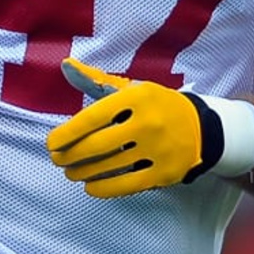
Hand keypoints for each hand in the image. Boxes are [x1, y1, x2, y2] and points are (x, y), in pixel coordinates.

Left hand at [46, 57, 215, 197]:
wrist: (202, 128)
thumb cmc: (156, 106)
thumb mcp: (131, 89)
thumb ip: (95, 81)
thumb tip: (64, 65)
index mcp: (137, 97)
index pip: (91, 117)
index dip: (66, 133)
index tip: (51, 143)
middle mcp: (147, 122)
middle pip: (96, 145)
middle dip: (69, 156)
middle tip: (58, 160)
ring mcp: (157, 149)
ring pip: (107, 167)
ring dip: (82, 173)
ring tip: (72, 172)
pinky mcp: (164, 172)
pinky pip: (125, 185)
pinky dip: (102, 188)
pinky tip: (90, 186)